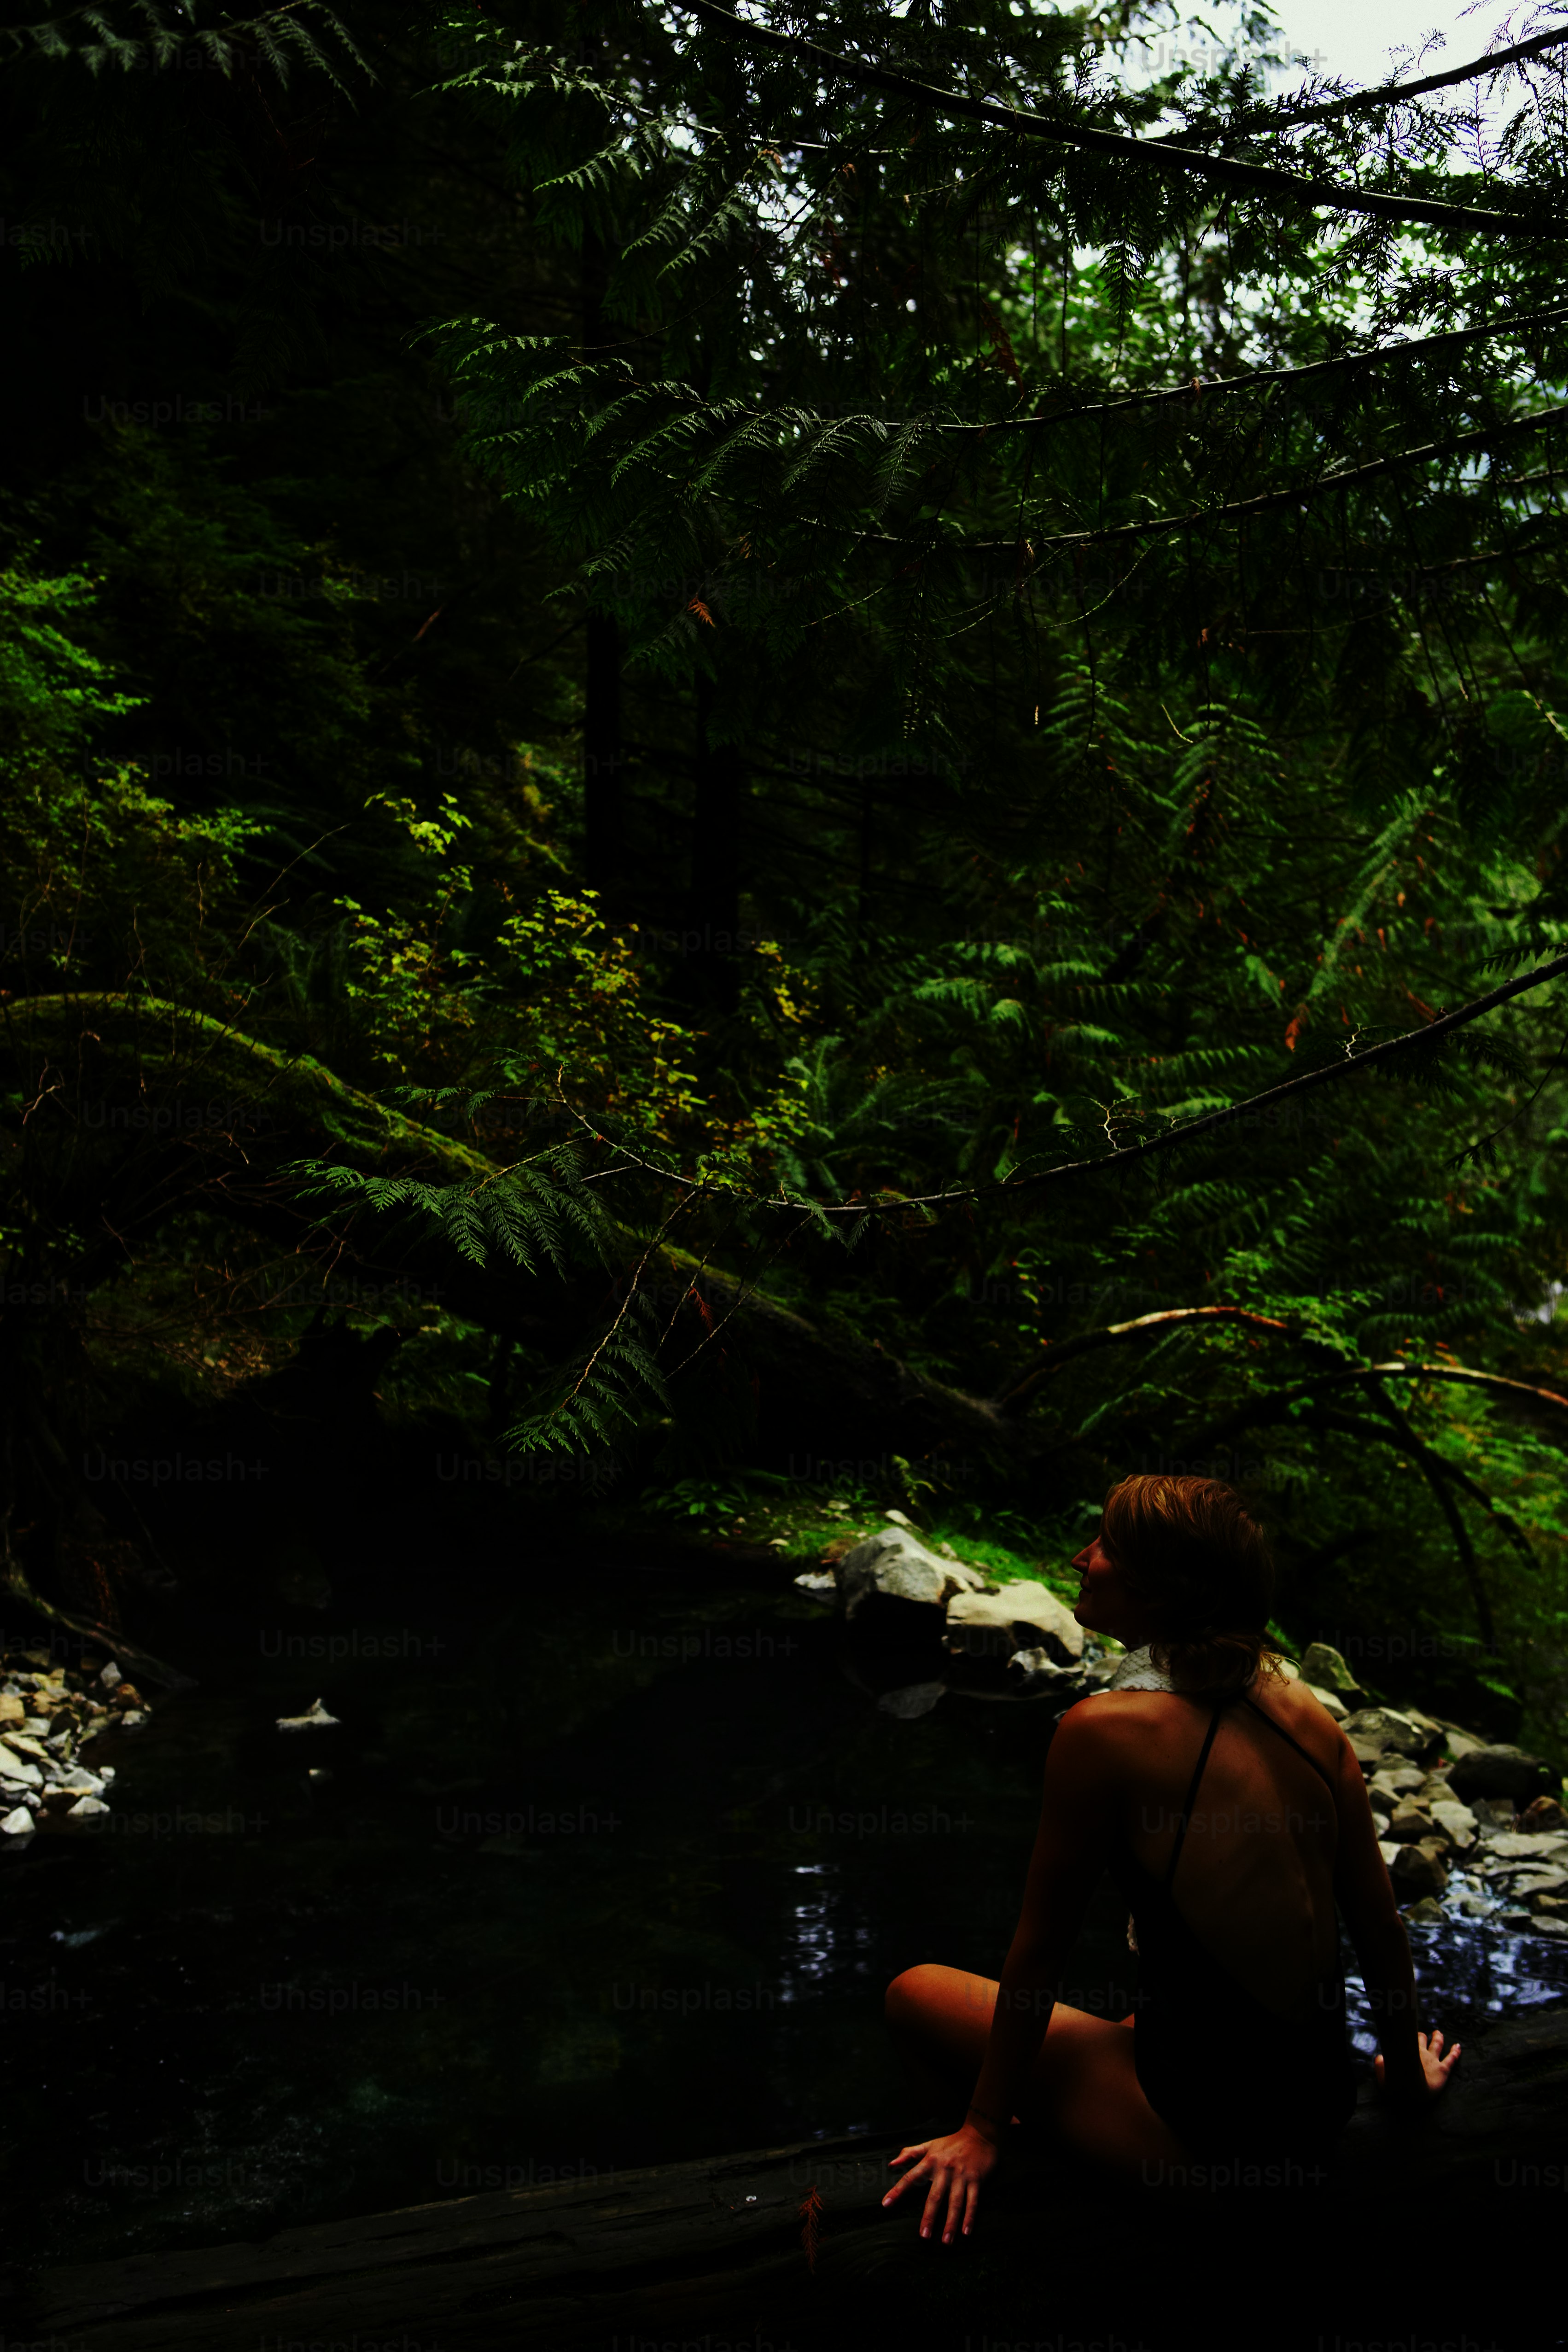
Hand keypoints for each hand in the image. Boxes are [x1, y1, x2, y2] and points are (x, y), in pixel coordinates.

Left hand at [881, 2119, 1000, 2242]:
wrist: (980, 2134)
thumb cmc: (952, 2142)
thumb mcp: (930, 2145)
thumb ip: (910, 2154)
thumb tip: (891, 2164)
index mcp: (930, 2161)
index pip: (910, 2178)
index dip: (897, 2191)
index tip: (886, 2205)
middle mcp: (945, 2170)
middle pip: (935, 2196)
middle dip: (929, 2217)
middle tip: (923, 2236)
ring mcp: (961, 2176)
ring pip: (955, 2203)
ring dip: (951, 2223)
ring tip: (946, 2242)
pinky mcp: (976, 2180)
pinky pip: (973, 2201)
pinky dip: (970, 2217)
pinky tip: (966, 2232)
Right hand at [1375, 2027, 1460, 2109]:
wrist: (1411, 2090)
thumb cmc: (1395, 2083)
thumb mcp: (1382, 2073)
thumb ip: (1380, 2065)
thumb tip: (1380, 2058)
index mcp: (1406, 2052)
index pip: (1407, 2039)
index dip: (1407, 2035)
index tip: (1405, 2032)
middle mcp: (1420, 2052)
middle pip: (1422, 2038)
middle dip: (1422, 2035)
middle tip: (1422, 2034)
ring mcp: (1433, 2060)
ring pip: (1437, 2044)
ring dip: (1438, 2037)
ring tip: (1438, 2033)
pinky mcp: (1443, 2069)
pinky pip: (1451, 2058)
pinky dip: (1455, 2052)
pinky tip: (1458, 2047)